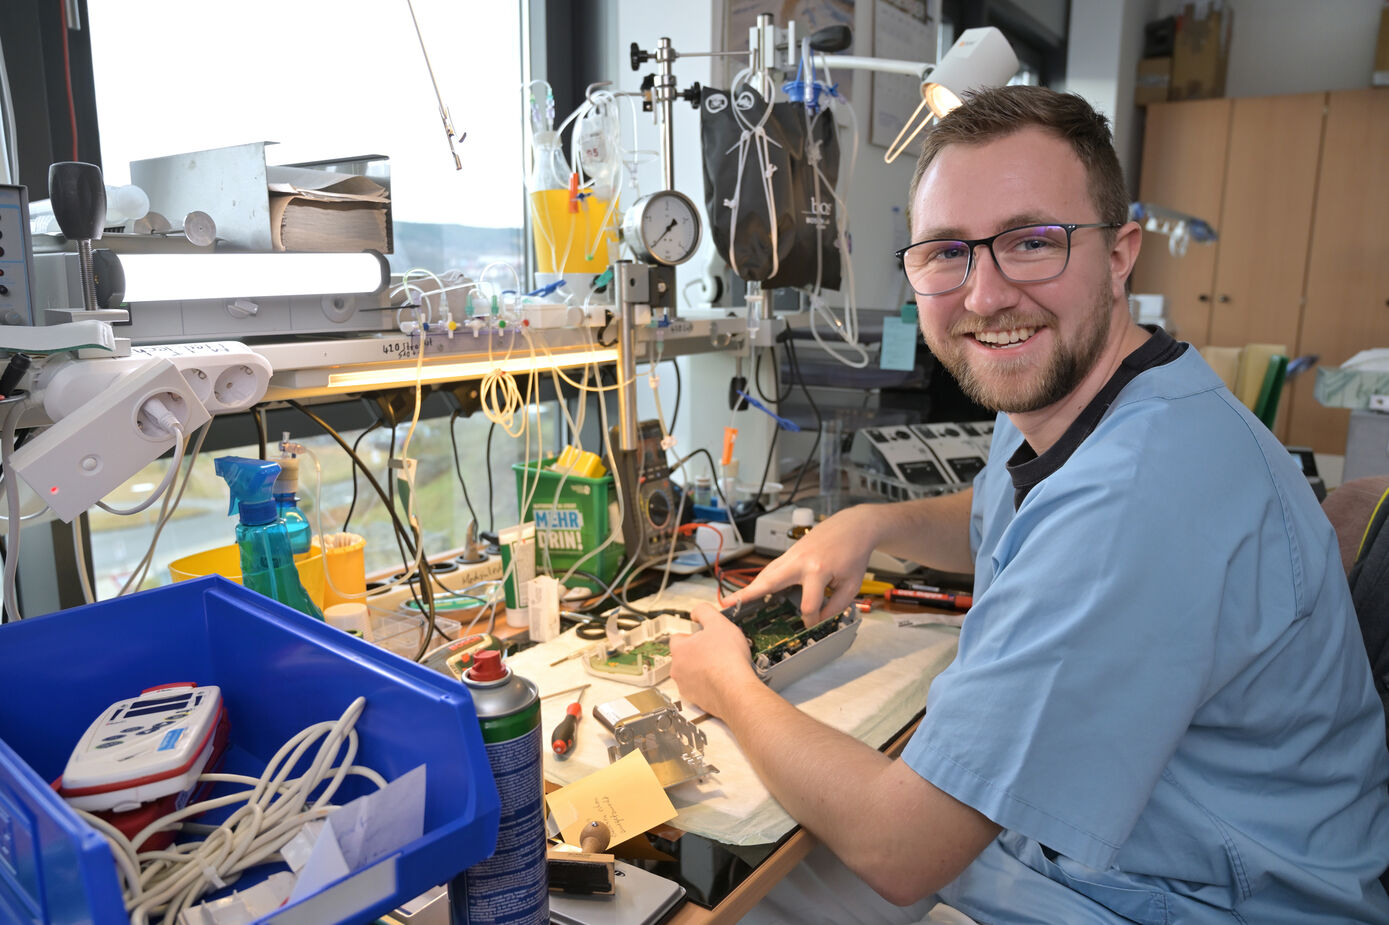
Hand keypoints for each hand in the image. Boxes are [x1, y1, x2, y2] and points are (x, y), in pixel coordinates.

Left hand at [668, 602, 759, 718]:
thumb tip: (697, 612)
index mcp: (679, 649)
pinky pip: (699, 688)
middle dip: (698, 653)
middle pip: (685, 655)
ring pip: (691, 673)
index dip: (693, 634)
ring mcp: (685, 686)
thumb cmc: (728, 659)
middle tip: (716, 651)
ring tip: (721, 666)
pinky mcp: (695, 700)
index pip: (678, 637)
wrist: (736, 690)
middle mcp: (677, 669)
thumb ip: (704, 611)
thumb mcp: (718, 622)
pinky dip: (707, 684)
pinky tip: (721, 680)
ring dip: (702, 669)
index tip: (705, 636)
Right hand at [730, 505, 878, 624]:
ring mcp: (791, 555)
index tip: (813, 624)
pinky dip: (760, 580)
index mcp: (817, 571)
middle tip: (728, 606)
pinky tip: (753, 590)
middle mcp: (799, 562)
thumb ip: (836, 605)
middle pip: (769, 582)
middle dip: (748, 595)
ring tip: (732, 602)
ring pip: (766, 574)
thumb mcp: (851, 584)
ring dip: (749, 588)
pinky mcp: (789, 553)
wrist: (853, 527)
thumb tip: (818, 619)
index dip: (811, 620)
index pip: (808, 605)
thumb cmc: (853, 554)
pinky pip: (771, 569)